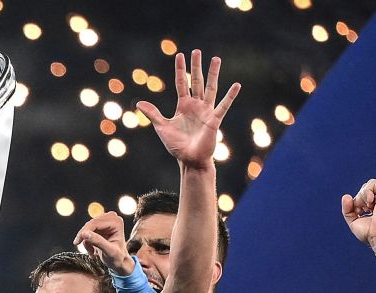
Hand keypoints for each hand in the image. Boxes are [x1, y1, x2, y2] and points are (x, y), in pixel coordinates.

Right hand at [76, 211, 134, 275]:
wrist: (119, 261)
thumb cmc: (117, 257)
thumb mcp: (109, 251)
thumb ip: (98, 241)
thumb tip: (84, 234)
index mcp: (117, 222)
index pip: (95, 223)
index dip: (85, 232)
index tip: (77, 242)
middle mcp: (112, 218)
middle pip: (90, 224)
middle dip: (84, 237)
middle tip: (79, 247)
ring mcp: (106, 221)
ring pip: (87, 228)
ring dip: (86, 241)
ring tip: (92, 253)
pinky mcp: (100, 226)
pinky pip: (87, 232)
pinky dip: (87, 242)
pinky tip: (92, 250)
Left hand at [136, 50, 239, 170]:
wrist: (189, 159)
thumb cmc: (176, 145)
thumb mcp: (162, 128)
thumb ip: (153, 114)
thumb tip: (139, 103)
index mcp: (183, 106)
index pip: (182, 83)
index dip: (180, 70)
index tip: (180, 55)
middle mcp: (196, 105)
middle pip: (196, 81)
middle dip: (196, 66)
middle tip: (197, 51)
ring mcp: (206, 111)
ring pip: (210, 88)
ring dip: (213, 74)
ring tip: (216, 59)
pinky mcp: (214, 120)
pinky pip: (223, 106)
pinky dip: (230, 96)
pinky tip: (236, 85)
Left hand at [342, 179, 375, 252]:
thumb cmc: (370, 234)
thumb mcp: (354, 221)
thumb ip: (348, 209)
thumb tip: (346, 196)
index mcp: (375, 205)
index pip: (363, 195)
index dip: (356, 201)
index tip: (358, 213)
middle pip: (365, 189)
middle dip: (358, 199)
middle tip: (361, 211)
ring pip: (369, 184)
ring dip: (362, 195)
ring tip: (366, 208)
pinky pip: (373, 184)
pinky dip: (367, 192)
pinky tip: (369, 203)